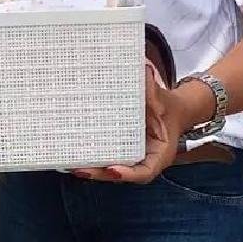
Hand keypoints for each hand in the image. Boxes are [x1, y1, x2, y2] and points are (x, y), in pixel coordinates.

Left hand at [70, 61, 196, 183]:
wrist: (171, 111)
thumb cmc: (167, 107)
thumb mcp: (161, 98)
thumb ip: (151, 88)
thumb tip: (142, 67)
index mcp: (160, 154)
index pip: (145, 172)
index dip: (127, 174)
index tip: (112, 170)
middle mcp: (144, 160)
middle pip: (121, 174)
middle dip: (100, 173)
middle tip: (81, 169)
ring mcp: (131, 157)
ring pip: (111, 169)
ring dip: (92, 169)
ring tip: (71, 165)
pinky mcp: (121, 150)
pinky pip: (107, 157)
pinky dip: (92, 159)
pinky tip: (73, 154)